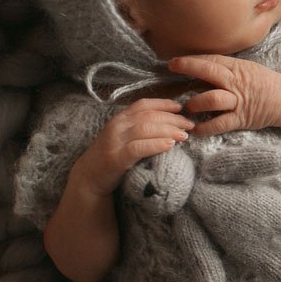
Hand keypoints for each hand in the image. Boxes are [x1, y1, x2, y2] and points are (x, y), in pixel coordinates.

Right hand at [75, 98, 194, 196]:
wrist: (89, 177)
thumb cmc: (112, 157)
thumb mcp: (124, 137)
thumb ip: (140, 129)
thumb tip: (169, 124)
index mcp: (120, 119)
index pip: (144, 105)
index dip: (164, 104)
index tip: (181, 107)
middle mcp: (117, 126)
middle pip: (149, 116)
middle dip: (172, 118)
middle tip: (190, 125)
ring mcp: (115, 141)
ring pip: (145, 129)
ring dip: (168, 130)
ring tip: (184, 135)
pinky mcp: (116, 158)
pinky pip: (138, 148)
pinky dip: (156, 144)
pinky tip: (170, 145)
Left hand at [167, 55, 280, 133]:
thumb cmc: (265, 83)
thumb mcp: (248, 69)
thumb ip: (227, 68)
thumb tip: (202, 67)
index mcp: (237, 68)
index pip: (211, 59)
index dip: (192, 59)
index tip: (174, 60)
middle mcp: (236, 82)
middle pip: (209, 71)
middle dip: (189, 67)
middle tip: (172, 68)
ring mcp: (238, 101)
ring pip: (212, 98)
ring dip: (195, 102)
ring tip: (186, 107)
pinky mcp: (241, 119)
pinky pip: (220, 124)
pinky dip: (205, 128)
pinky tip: (194, 130)